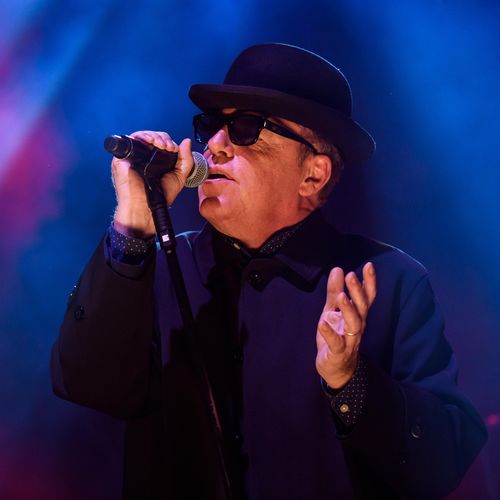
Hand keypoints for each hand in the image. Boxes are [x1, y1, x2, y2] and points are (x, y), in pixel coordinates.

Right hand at [112, 130, 192, 237]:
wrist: (146, 208)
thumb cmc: (160, 196)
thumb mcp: (179, 176)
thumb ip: (186, 160)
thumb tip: (186, 141)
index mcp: (154, 160)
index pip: (160, 141)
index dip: (168, 141)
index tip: (174, 149)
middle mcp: (142, 157)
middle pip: (151, 136)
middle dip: (162, 138)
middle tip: (169, 147)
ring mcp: (131, 156)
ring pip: (141, 136)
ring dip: (154, 136)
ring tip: (162, 146)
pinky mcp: (122, 158)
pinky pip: (130, 140)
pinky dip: (142, 137)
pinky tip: (151, 143)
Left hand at [316, 263, 375, 388]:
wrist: (336, 369)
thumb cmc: (336, 336)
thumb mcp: (332, 311)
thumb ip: (334, 291)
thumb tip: (337, 269)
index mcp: (357, 315)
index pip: (367, 297)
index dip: (369, 282)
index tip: (369, 265)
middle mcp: (357, 326)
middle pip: (362, 307)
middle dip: (358, 291)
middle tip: (351, 275)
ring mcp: (349, 339)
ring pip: (353, 324)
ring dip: (348, 309)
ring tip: (341, 296)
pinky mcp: (338, 352)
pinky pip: (336, 342)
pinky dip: (330, 333)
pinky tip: (323, 322)